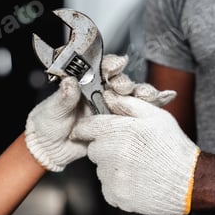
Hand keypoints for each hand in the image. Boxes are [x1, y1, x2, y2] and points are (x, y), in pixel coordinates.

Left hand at [25, 54, 173, 171]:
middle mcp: (100, 93)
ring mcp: (111, 110)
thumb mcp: (52, 110)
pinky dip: (152, 107)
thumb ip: (63, 98)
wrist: (50, 149)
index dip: (111, 65)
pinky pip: (136, 116)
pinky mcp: (117, 126)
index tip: (118, 64)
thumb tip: (70, 82)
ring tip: (153, 96)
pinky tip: (167, 98)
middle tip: (128, 90)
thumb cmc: (47, 124)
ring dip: (144, 95)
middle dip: (129, 84)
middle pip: (121, 84)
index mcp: (85, 84)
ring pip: (132, 99)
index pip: (101, 70)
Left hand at [71, 91, 200, 214]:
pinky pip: (107, 186)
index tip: (91, 130)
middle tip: (129, 149)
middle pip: (93, 149)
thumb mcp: (156, 116)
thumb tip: (109, 96)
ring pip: (101, 169)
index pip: (86, 127)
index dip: (88, 128)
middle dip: (106, 147)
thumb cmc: (173, 147)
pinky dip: (118, 184)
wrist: (189, 182)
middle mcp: (111, 155)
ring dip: (112, 166)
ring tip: (137, 165)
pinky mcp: (115, 195)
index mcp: (119, 132)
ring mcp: (112, 177)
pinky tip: (137, 179)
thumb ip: (128, 104)